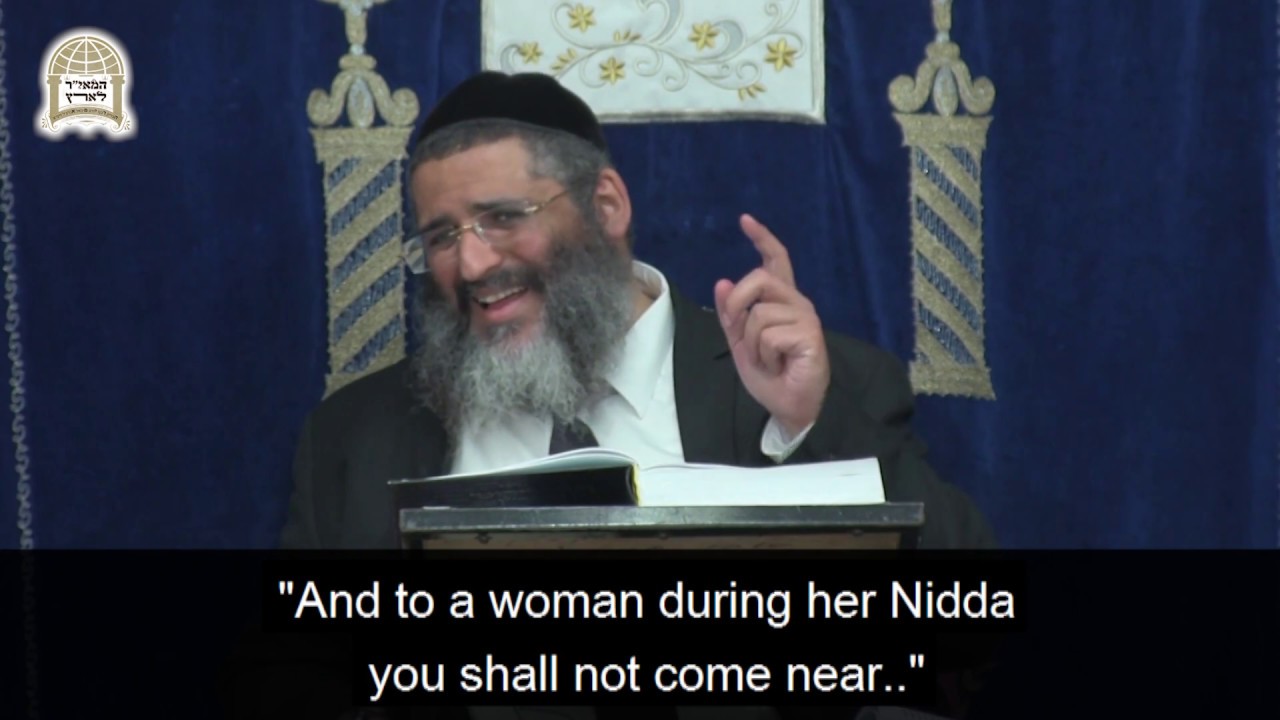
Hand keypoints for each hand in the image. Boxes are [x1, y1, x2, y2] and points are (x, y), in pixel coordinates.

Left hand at [714, 214, 829, 435]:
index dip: (762, 238)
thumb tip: (722, 282)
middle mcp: (796, 302)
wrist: (790, 405)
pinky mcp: (810, 334)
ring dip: (752, 343)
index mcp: (781, 301)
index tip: (745, 220)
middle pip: (758, 278)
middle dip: (737, 305)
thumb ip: (732, 315)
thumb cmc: (770, 376)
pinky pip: (769, 334)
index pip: (775, 261)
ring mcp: (805, 316)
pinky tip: (778, 365)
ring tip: (768, 359)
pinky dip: (765, 355)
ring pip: (759, 314)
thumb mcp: (741, 343)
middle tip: (738, 332)